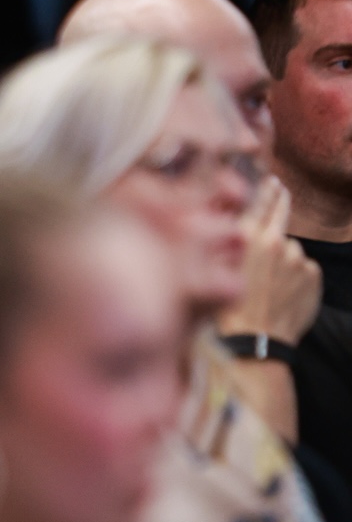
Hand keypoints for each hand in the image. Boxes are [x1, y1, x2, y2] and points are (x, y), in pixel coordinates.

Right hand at [219, 175, 321, 345]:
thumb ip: (221, 240)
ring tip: (269, 283)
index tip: (273, 181)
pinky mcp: (312, 274)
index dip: (266, 188)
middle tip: (281, 192)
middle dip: (280, 201)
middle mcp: (273, 239)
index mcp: (245, 235)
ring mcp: (296, 257)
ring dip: (283, 258)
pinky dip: (296, 276)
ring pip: (290, 249)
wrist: (254, 341)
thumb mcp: (210, 268)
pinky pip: (304, 268)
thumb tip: (228, 219)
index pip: (260, 199)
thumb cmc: (224, 309)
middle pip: (281, 212)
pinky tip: (282, 293)